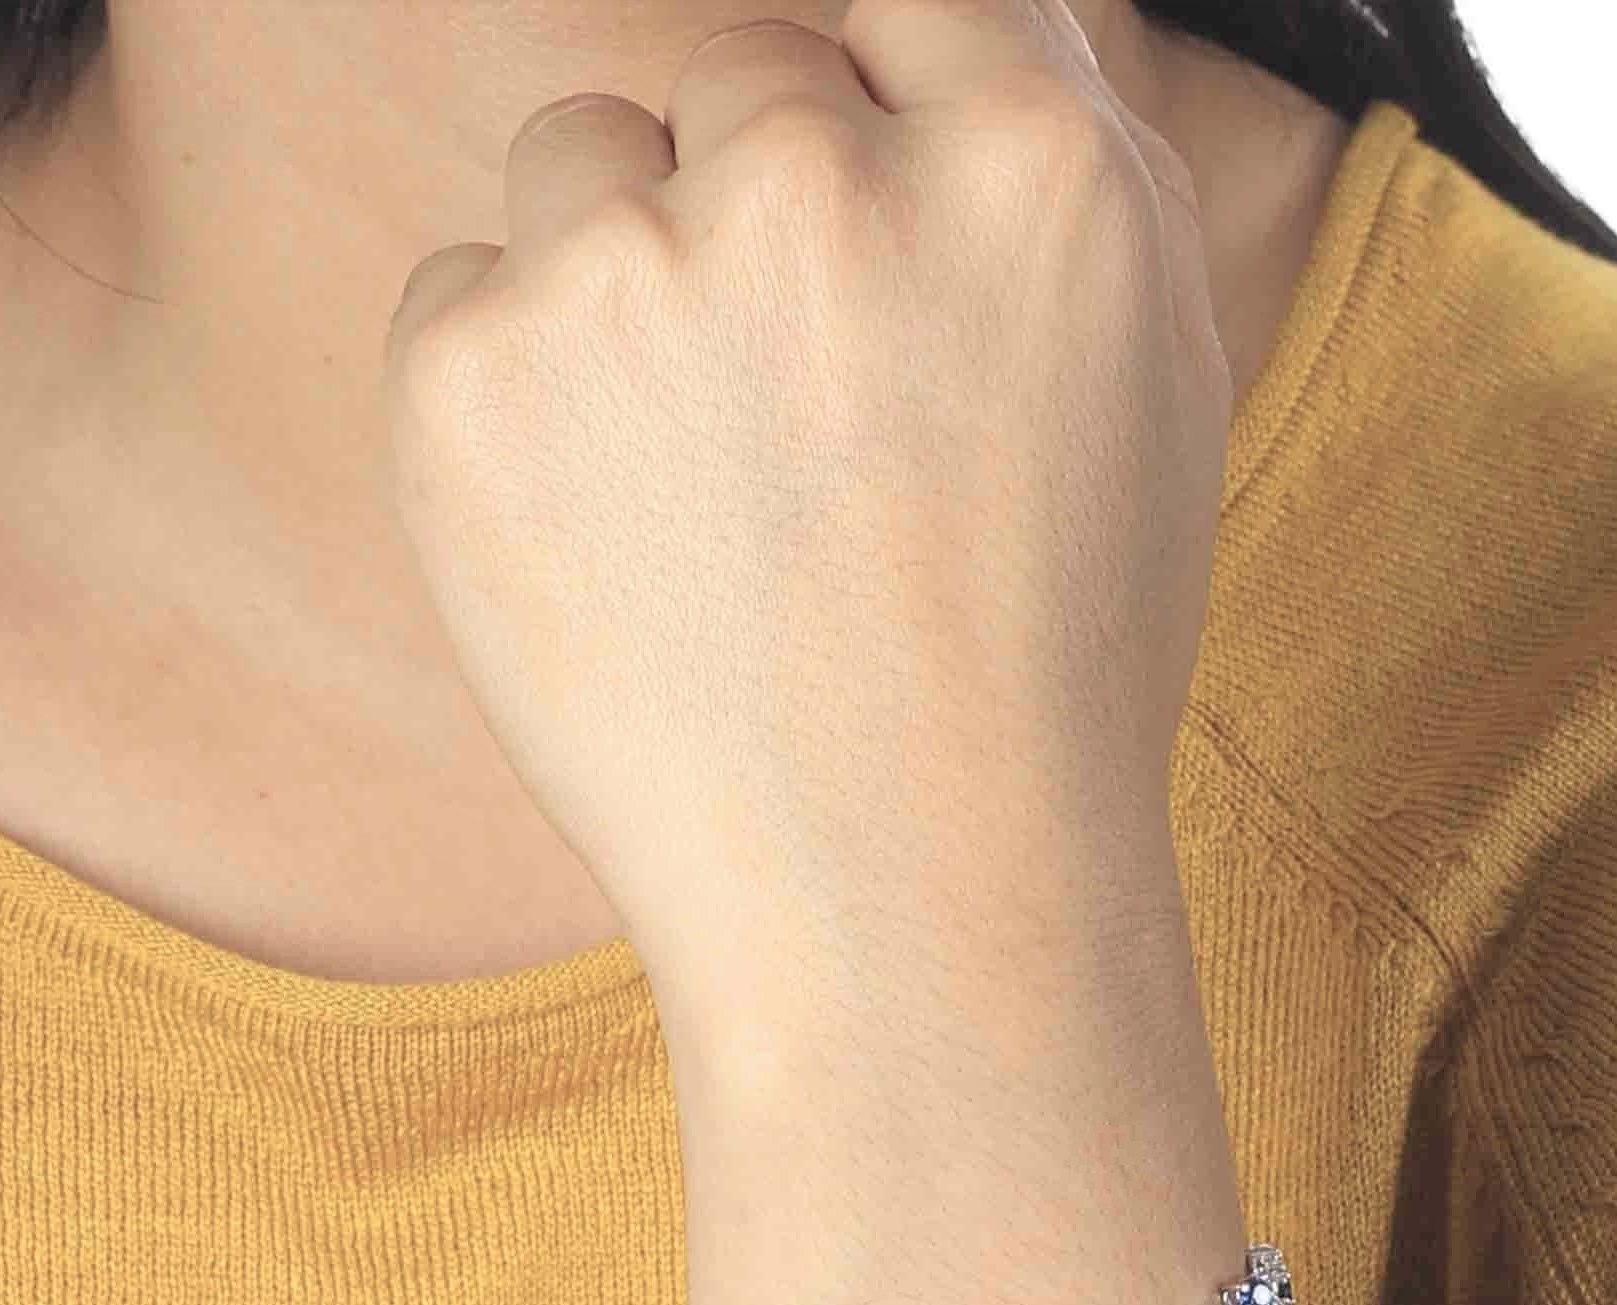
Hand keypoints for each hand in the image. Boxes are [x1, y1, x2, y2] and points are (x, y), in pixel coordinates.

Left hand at [382, 0, 1233, 1078]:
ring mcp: (629, 272)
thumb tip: (957, 46)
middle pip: (736, 73)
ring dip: (625, 282)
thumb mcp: (1151, 391)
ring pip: (583, 164)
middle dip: (756, 210)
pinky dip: (514, 394)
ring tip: (704, 498)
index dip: (879, 114)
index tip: (858, 222)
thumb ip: (1065, 177)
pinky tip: (611, 545)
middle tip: (795, 423)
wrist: (904, 907)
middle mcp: (823, 180)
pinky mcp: (468, 375)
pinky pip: (465, 294)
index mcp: (1032, 164)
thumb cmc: (1046, 676)